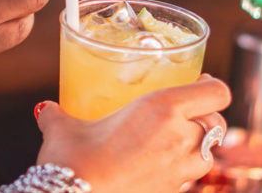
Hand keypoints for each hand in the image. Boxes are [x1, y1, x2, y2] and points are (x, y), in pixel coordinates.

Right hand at [34, 75, 230, 191]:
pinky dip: (178, 172)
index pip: (216, 92)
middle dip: (205, 117)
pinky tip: (154, 168)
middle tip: (183, 112)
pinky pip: (186, 180)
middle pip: (216, 124)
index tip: (197, 81)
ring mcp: (178, 173)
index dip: (211, 86)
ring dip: (197, 147)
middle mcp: (178, 139)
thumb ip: (57, 114)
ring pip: (208, 155)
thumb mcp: (62, 127)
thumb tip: (45, 109)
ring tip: (172, 142)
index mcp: (162, 109)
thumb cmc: (72, 162)